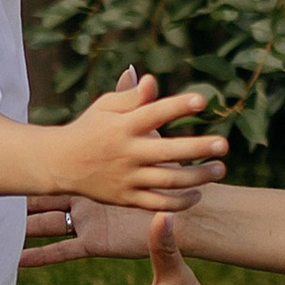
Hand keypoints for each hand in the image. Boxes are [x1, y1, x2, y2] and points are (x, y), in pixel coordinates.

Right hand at [47, 67, 227, 214]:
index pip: (154, 113)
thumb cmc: (90, 127)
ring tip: (219, 169)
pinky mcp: (126, 198)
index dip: (178, 106)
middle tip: (224, 144)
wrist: (60, 163)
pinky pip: (157, 203)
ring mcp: (127, 178)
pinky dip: (180, 202)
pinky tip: (198, 194)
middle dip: (198, 149)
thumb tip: (153, 80)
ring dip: (198, 177)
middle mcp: (126, 152)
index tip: (202, 101)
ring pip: (168, 181)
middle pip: (168, 152)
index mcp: (122, 126)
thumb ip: (131, 96)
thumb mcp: (106, 106)